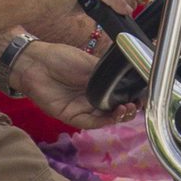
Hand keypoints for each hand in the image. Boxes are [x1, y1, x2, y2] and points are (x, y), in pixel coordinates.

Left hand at [15, 40, 139, 129]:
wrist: (37, 62)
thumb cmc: (60, 58)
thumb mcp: (89, 63)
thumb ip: (107, 73)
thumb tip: (129, 76)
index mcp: (97, 84)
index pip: (119, 95)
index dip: (132, 97)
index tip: (143, 95)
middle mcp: (92, 98)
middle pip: (115, 109)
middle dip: (129, 109)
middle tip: (136, 104)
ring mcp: (82, 108)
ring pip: (106, 118)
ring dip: (119, 116)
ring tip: (128, 108)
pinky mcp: (72, 116)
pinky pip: (91, 122)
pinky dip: (104, 121)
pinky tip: (114, 114)